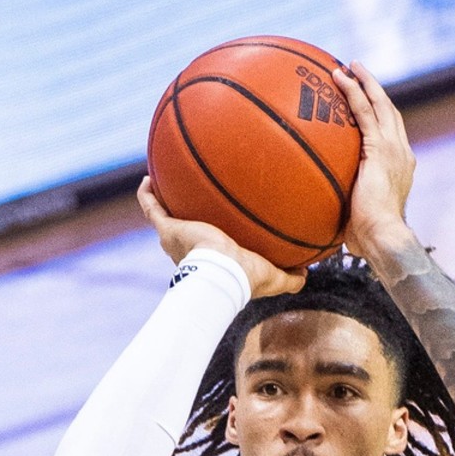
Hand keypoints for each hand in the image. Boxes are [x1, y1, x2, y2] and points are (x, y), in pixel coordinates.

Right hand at [136, 177, 305, 297]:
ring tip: (167, 182)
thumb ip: (292, 278)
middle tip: (193, 201)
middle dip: (188, 218)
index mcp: (215, 263)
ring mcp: (176, 240)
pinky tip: (150, 176)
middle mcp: (191, 252)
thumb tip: (307, 272)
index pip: (212, 252)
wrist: (224, 273)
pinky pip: (151, 207)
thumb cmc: (248, 278)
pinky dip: (147, 193)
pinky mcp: (167, 229)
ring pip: (165, 218)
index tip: (219, 228)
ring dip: (164, 201)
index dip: (213, 241)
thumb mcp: (276, 279)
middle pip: (187, 232)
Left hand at [332, 62, 415, 255]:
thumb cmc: (370, 239)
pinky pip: (365, 112)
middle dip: (375, 90)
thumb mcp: (357, 217)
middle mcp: (402, 155)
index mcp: (400, 169)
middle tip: (358, 73)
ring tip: (349, 66)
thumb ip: (345, 206)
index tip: (366, 102)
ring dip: (365, 82)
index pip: (391, 134)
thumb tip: (322, 216)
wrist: (383, 238)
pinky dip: (353, 92)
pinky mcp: (381, 149)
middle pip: (390, 113)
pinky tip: (338, 77)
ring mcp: (394, 150)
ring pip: (381, 105)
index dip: (380, 115)